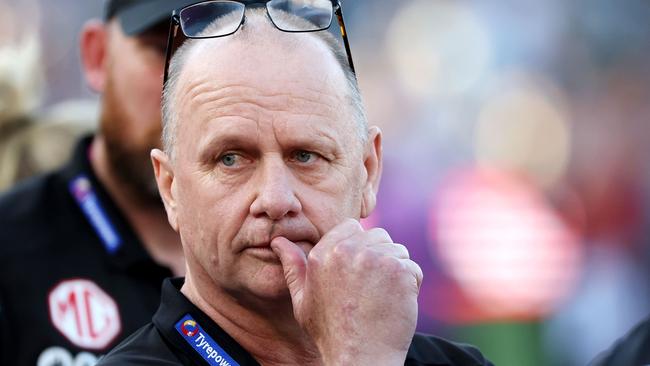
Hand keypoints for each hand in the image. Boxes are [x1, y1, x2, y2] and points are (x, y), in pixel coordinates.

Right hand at [271, 219, 422, 364]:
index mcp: (322, 253)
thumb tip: (279, 241)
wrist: (359, 357)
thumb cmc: (330, 331)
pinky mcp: (398, 270)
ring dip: (395, 271)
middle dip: (379, 256)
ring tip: (382, 298)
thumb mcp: (302, 299)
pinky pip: (412, 267)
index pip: (351, 227)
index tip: (359, 272)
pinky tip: (395, 304)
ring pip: (397, 250)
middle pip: (377, 235)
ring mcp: (375, 258)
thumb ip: (293, 266)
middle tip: (371, 289)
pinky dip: (410, 285)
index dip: (359, 247)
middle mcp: (347, 251)